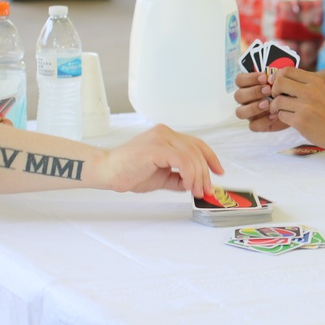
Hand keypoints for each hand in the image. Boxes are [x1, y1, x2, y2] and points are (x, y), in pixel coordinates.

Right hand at [104, 125, 223, 196]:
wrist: (106, 172)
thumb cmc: (128, 172)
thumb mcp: (161, 177)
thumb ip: (178, 178)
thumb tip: (195, 184)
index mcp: (167, 136)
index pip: (196, 144)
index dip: (210, 158)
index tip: (219, 172)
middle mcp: (166, 133)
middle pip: (197, 150)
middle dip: (205, 172)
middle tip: (206, 189)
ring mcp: (161, 138)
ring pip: (192, 155)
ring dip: (198, 176)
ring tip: (196, 190)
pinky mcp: (156, 147)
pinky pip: (182, 160)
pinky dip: (189, 173)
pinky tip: (187, 184)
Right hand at [234, 72, 289, 132]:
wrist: (298, 106)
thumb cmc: (287, 90)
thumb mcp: (283, 80)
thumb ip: (276, 76)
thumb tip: (273, 74)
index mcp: (249, 86)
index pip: (239, 80)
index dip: (249, 78)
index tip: (264, 77)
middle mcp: (246, 100)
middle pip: (238, 96)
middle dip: (253, 92)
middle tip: (268, 90)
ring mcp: (250, 113)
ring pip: (240, 112)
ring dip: (253, 107)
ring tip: (268, 104)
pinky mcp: (257, 124)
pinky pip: (252, 126)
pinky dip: (263, 121)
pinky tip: (275, 115)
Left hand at [268, 68, 324, 148]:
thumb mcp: (324, 89)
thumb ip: (306, 83)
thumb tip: (281, 78)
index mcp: (316, 81)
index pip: (287, 70)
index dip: (277, 76)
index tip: (276, 84)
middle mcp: (311, 91)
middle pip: (279, 83)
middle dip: (273, 90)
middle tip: (277, 97)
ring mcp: (305, 107)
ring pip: (278, 101)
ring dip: (276, 107)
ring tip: (282, 110)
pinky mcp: (301, 121)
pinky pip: (282, 115)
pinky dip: (283, 117)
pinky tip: (291, 119)